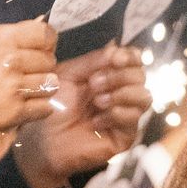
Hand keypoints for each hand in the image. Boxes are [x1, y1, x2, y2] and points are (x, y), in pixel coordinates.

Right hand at [0, 21, 58, 149]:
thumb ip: (0, 37)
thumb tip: (25, 32)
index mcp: (0, 38)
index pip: (45, 34)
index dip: (47, 43)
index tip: (42, 49)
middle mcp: (11, 59)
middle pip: (50, 60)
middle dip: (42, 68)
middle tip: (27, 75)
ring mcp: (14, 86)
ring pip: (51, 84)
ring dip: (41, 89)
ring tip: (24, 91)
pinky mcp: (15, 111)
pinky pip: (46, 107)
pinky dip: (39, 108)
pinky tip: (24, 106)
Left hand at [14, 44, 150, 187]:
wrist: (42, 139)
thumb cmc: (52, 106)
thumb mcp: (69, 74)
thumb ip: (93, 60)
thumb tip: (116, 49)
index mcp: (108, 76)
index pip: (134, 61)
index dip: (130, 57)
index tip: (115, 59)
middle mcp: (120, 94)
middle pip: (141, 76)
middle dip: (118, 76)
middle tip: (93, 84)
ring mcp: (124, 116)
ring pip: (144, 97)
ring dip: (121, 94)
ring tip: (97, 102)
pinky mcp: (124, 137)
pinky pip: (134, 119)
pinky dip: (116, 115)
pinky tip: (96, 122)